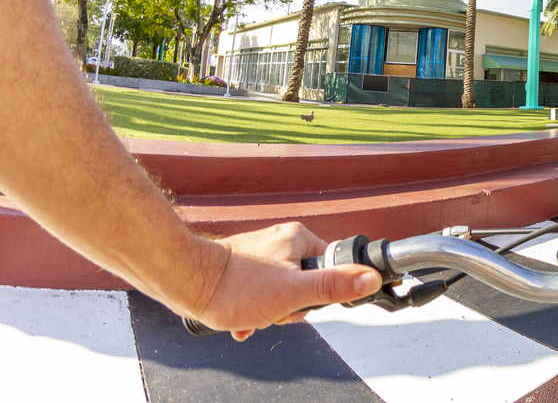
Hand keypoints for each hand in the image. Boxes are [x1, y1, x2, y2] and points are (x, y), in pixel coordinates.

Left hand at [188, 222, 383, 340]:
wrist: (186, 283)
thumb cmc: (235, 287)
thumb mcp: (294, 292)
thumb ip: (334, 285)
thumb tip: (371, 277)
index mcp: (299, 239)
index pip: (329, 268)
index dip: (317, 293)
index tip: (298, 302)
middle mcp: (282, 240)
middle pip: (305, 281)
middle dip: (289, 305)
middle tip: (272, 309)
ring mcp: (262, 252)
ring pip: (282, 288)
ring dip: (269, 309)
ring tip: (251, 314)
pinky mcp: (244, 265)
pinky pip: (261, 289)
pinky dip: (254, 307)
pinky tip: (242, 319)